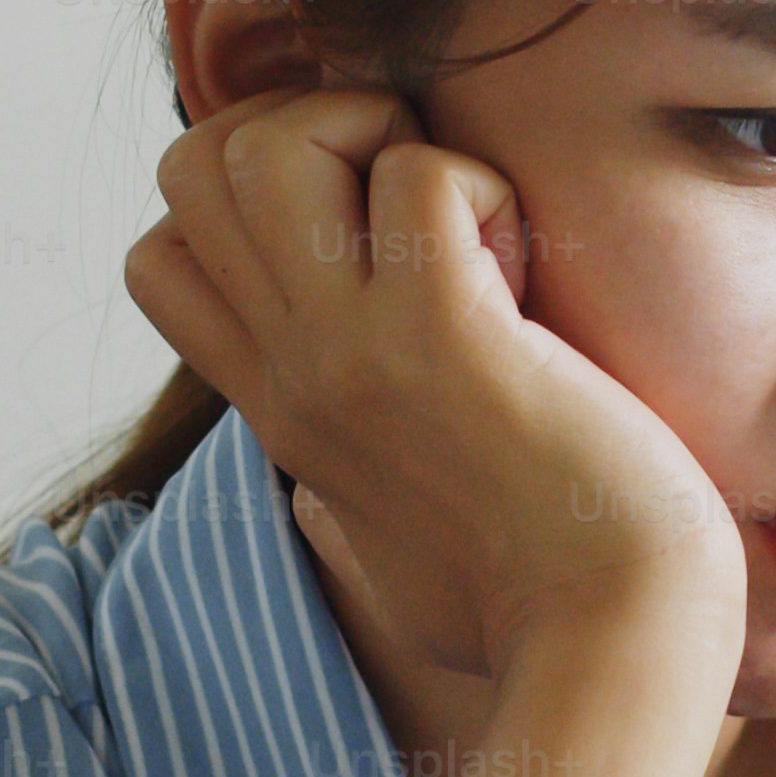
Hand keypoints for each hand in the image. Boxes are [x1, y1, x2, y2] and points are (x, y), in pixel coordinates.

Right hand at [124, 87, 740, 680]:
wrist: (611, 647)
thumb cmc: (532, 612)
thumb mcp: (389, 559)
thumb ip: (343, 511)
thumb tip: (327, 503)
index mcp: (284, 411)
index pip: (164, 257)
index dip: (248, 202)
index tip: (361, 234)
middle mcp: (295, 371)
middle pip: (195, 167)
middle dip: (304, 129)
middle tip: (412, 198)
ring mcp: (356, 351)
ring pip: (267, 147)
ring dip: (372, 137)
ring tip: (460, 217)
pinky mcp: (449, 337)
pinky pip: (422, 178)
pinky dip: (481, 188)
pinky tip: (527, 270)